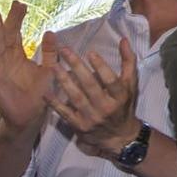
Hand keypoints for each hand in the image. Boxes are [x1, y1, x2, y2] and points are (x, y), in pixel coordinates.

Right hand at [0, 1, 58, 135]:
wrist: (29, 116)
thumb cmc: (39, 96)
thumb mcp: (48, 70)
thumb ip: (50, 53)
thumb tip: (51, 31)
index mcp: (18, 58)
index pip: (17, 34)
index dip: (19, 19)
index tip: (22, 5)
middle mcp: (7, 59)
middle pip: (7, 34)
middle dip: (9, 19)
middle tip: (14, 2)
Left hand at [45, 38, 140, 157]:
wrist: (119, 136)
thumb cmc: (124, 105)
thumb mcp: (131, 85)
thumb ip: (128, 62)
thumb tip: (123, 39)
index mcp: (120, 97)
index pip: (111, 80)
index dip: (101, 67)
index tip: (90, 52)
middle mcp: (106, 108)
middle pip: (90, 86)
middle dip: (77, 67)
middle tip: (65, 50)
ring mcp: (92, 118)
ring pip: (76, 97)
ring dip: (64, 81)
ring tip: (54, 66)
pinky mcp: (80, 126)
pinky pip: (65, 113)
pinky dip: (54, 103)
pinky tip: (45, 91)